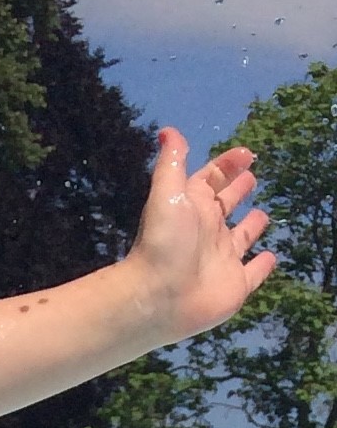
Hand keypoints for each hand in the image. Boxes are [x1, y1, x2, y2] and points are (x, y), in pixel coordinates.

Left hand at [127, 129, 275, 342]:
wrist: (156, 297)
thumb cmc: (162, 241)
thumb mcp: (167, 192)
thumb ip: (172, 162)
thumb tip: (168, 130)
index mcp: (193, 206)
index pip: (212, 179)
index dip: (227, 165)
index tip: (246, 153)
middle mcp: (208, 231)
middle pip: (226, 205)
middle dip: (238, 190)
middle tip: (251, 177)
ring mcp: (222, 259)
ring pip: (241, 238)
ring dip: (252, 226)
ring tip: (263, 215)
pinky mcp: (235, 284)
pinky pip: (254, 273)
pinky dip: (263, 265)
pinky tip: (271, 257)